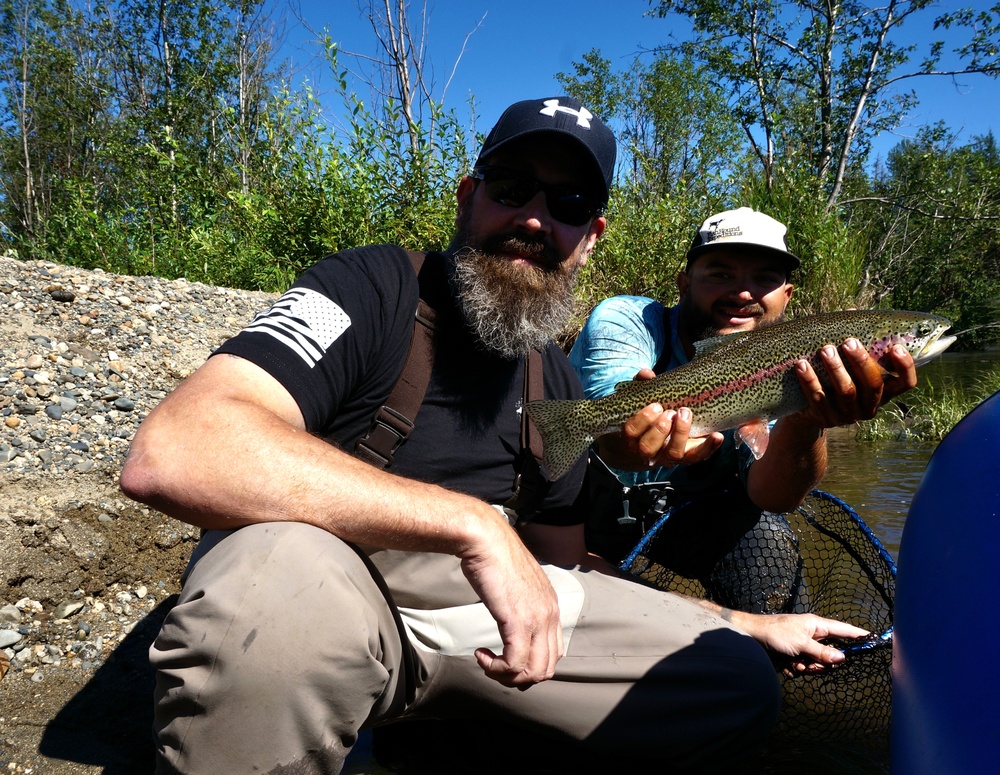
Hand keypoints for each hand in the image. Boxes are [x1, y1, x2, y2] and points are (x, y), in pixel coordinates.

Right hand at [458, 509, 563, 687]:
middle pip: (547, 668)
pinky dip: (495, 668)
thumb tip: (510, 615)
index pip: (555, 652)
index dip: (530, 663)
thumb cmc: (494, 556)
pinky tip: (481, 655)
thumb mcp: (516, 583)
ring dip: (507, 676)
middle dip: (519, 677)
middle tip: (495, 668)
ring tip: (487, 664)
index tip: (507, 657)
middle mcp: (550, 614)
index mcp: (551, 605)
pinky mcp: (518, 621)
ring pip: (533, 672)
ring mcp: (537, 619)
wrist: (485, 539)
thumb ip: (521, 602)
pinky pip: (514, 663)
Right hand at [597, 368, 723, 469]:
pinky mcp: (686, 458)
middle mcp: (647, 452)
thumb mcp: (637, 404)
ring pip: (673, 454)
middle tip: (671, 412)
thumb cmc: (643, 420)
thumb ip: (641, 387)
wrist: (646, 450)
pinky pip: (697, 456)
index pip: (631, 432)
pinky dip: (708, 447)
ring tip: (685, 414)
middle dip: (660, 429)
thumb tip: (646, 373)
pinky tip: (717, 435)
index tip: (655, 406)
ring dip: (680, 434)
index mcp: (631, 438)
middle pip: (648, 447)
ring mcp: (667, 457)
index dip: (642, 420)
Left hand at [732, 611, 869, 675]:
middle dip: (821, 663)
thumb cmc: (775, 633)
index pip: (844, 630)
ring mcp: (804, 646)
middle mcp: (812, 635)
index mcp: (817, 626)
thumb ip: (822, 652)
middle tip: (810, 664)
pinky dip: (797, 669)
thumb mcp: (801, 644)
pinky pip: (804, 667)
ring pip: (817, 664)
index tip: (874, 639)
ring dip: (807, 668)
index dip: (858, 635)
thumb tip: (842, 658)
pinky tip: (786, 665)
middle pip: (831, 655)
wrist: (751, 637)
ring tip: (794, 663)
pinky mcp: (795, 655)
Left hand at [793, 340, 916, 428]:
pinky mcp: (826, 419)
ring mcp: (848, 416)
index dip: (905, 367)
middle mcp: (869, 406)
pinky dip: (810, 381)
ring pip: (847, 393)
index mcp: (882, 391)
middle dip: (862, 362)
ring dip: (836, 369)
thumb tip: (852, 312)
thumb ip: (854, 340)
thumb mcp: (846, 361)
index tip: (895, 347)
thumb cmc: (832, 375)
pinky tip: (801, 365)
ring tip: (825, 350)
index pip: (905, 384)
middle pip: (873, 386)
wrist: (805, 407)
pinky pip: (819, 399)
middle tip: (848, 342)